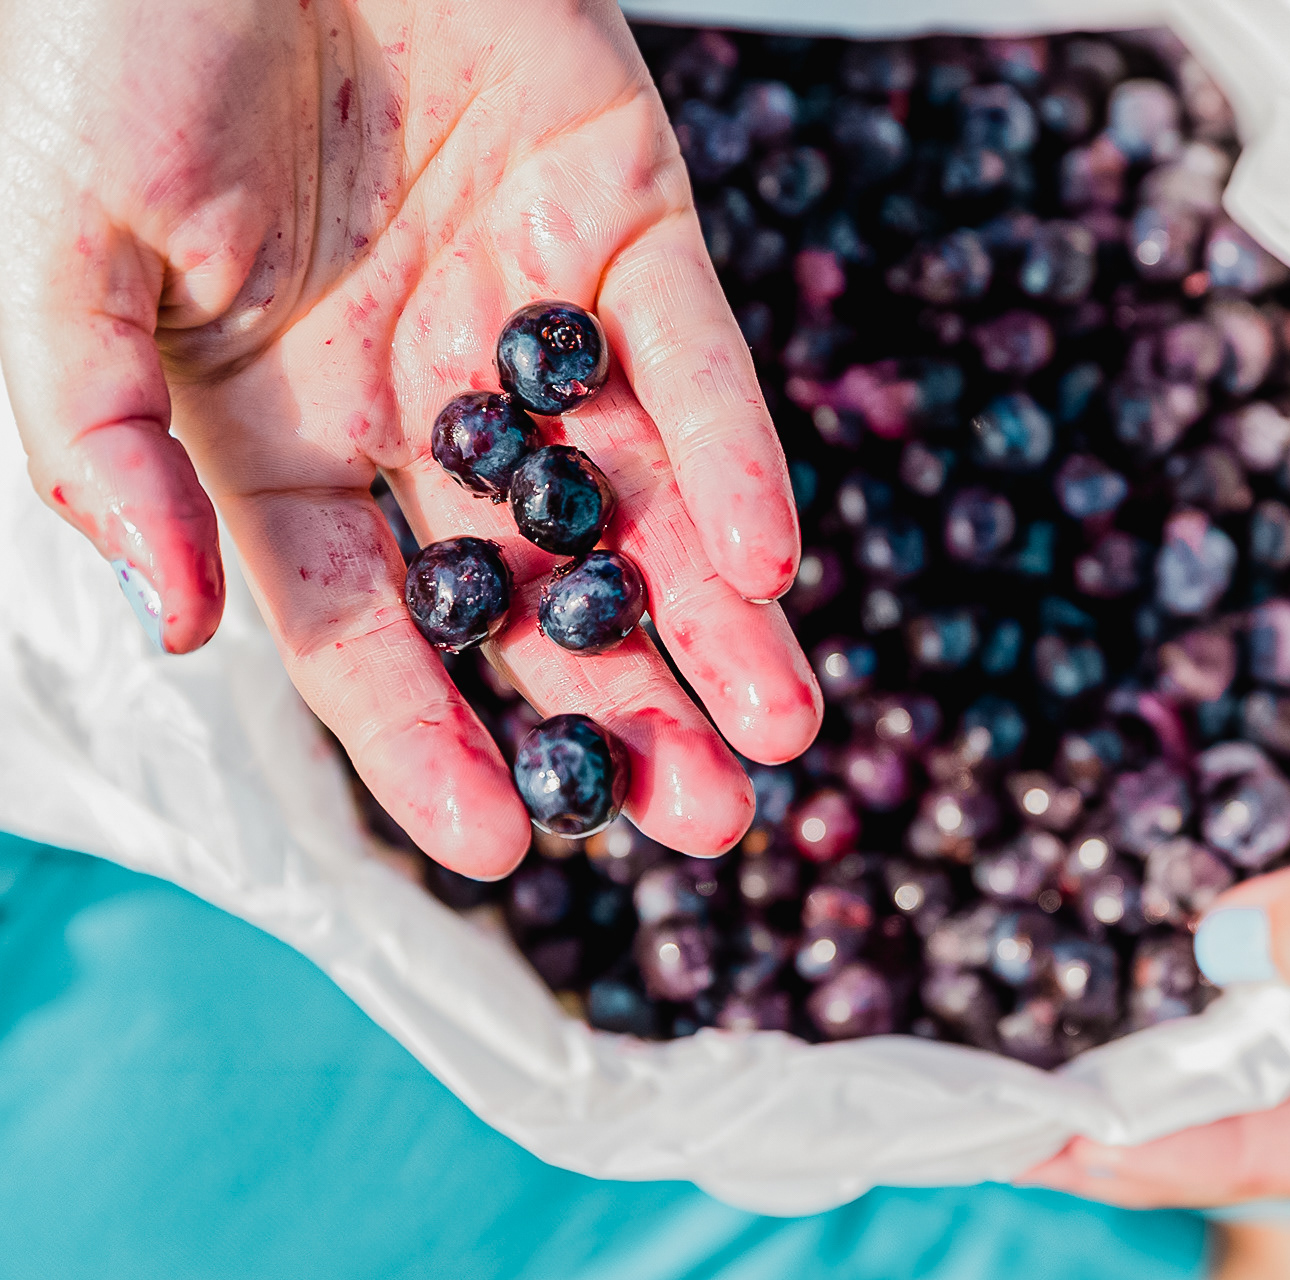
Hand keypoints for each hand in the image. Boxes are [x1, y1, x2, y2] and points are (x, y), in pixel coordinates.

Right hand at [0, 0, 820, 875]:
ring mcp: (531, 312)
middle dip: (623, 709)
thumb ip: (104, 444)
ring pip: (639, 499)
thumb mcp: (68, 257)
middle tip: (708, 824)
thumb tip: (185, 626)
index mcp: (287, 436)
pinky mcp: (626, 214)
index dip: (429, 740)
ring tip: (782, 736)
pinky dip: (733, 452)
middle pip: (536, 591)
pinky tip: (771, 561)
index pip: (366, 628)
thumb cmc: (116, 37)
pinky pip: (691, 354)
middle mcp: (424, 397)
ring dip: (716, 621)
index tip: (505, 851)